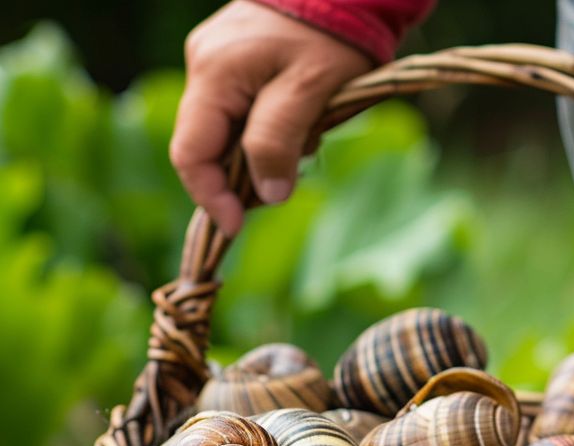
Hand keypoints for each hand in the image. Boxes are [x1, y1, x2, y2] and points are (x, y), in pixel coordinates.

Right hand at [170, 0, 372, 235]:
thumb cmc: (331, 37)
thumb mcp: (309, 92)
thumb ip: (279, 141)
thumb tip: (265, 195)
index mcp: (214, 75)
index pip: (190, 154)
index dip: (210, 197)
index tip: (236, 228)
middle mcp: (204, 66)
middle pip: (207, 145)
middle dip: (244, 175)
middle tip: (289, 180)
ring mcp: (215, 61)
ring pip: (228, 131)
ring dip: (262, 152)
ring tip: (309, 135)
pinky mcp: (234, 60)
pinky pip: (242, 111)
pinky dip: (268, 129)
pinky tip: (302, 120)